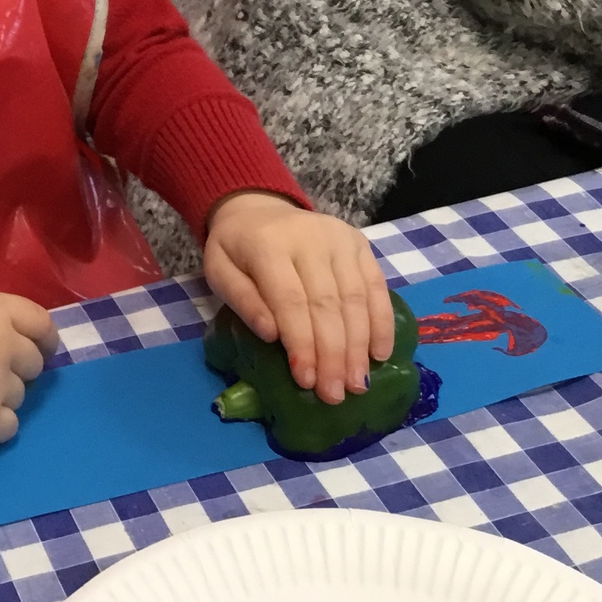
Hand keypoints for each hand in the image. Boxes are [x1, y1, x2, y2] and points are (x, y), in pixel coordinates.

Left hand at [203, 191, 394, 407]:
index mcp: (269, 245)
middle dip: (333, 354)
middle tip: (335, 394)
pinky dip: (381, 322)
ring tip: (357, 384)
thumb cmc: (237, 250)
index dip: (301, 343)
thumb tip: (272, 335)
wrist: (258, 207)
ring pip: (356, 298)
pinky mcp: (360, 244)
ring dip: (359, 346)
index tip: (306, 382)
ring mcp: (340, 238)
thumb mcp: (220, 271)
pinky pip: (377, 286)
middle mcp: (310, 238)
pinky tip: (379, 354)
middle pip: (328, 304)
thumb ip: (243, 301)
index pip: (290, 300)